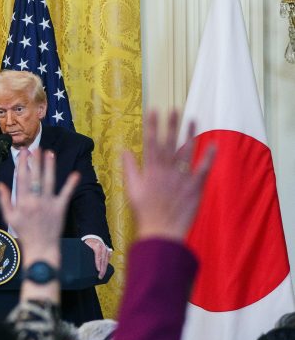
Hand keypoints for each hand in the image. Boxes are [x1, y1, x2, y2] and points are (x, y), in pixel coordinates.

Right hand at [0, 149, 77, 262]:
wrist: (41, 247)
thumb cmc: (24, 232)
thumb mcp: (9, 217)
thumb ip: (4, 200)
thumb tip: (0, 185)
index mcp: (22, 202)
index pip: (21, 179)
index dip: (22, 164)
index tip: (23, 153)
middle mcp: (35, 201)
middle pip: (35, 177)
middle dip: (35, 161)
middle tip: (36, 148)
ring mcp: (49, 204)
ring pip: (49, 181)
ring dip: (50, 166)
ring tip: (50, 153)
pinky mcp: (60, 208)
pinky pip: (66, 194)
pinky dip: (71, 184)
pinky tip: (75, 174)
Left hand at [82, 238, 110, 278]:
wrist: (95, 239)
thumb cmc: (88, 243)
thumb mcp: (85, 245)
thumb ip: (84, 251)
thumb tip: (80, 261)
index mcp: (97, 246)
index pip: (98, 256)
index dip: (98, 263)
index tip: (98, 270)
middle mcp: (103, 248)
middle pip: (103, 260)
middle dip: (102, 269)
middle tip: (100, 276)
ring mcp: (107, 250)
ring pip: (106, 261)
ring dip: (105, 269)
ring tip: (102, 276)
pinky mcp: (109, 253)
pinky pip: (108, 261)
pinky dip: (106, 266)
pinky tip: (104, 272)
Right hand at [123, 110, 213, 240]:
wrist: (161, 231)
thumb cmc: (144, 212)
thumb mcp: (131, 189)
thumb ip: (129, 169)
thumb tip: (124, 151)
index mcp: (151, 170)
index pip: (151, 142)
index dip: (152, 125)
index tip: (153, 110)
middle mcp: (166, 170)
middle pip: (169, 142)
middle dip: (171, 124)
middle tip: (174, 108)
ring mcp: (182, 177)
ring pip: (187, 151)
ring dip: (190, 134)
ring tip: (192, 119)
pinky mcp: (195, 187)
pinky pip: (203, 169)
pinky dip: (209, 156)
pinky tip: (214, 144)